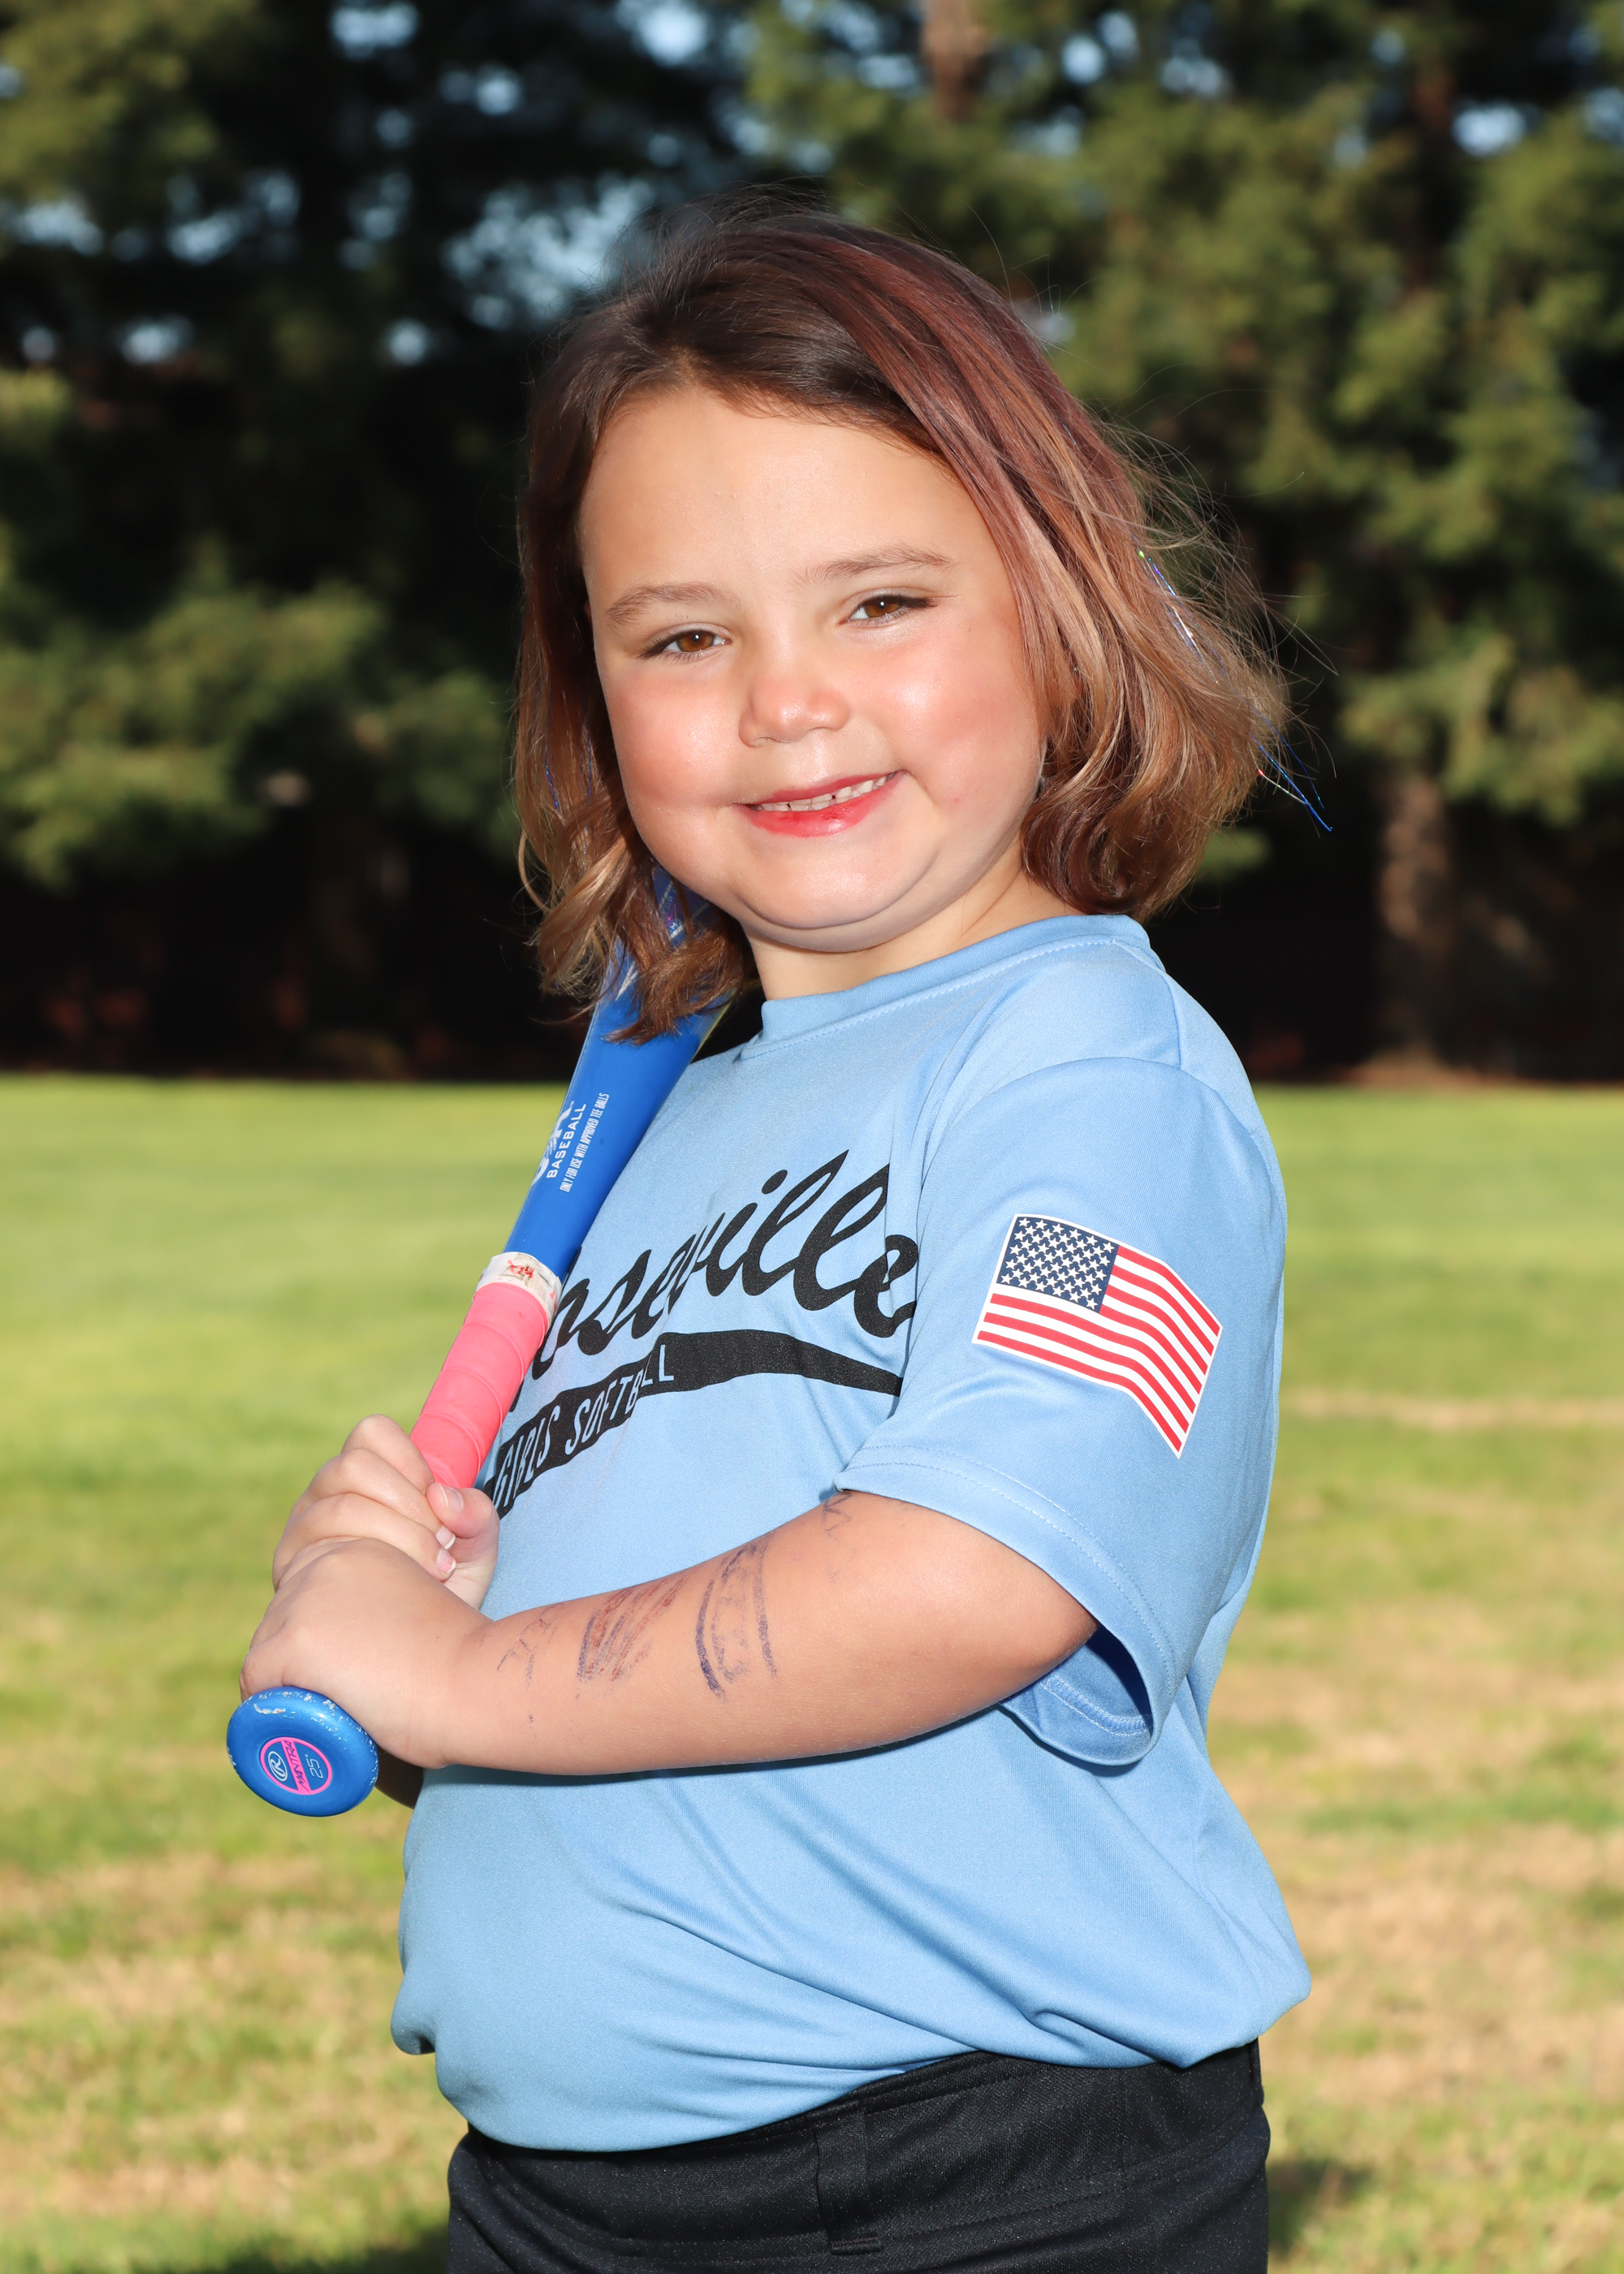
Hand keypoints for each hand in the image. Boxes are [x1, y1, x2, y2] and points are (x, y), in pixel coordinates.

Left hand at [241, 1534, 479, 1765]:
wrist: (473, 1680)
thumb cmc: (472, 1640)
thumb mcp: (468, 1567)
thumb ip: (470, 1519)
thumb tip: (440, 1495)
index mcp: (359, 1548)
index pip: (307, 1591)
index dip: (320, 1632)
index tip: (343, 1665)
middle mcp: (326, 1562)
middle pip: (282, 1616)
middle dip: (299, 1655)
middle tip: (336, 1691)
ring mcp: (305, 1599)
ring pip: (268, 1646)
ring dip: (285, 1677)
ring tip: (323, 1705)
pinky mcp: (295, 1639)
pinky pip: (256, 1678)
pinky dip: (268, 1702)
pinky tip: (294, 1714)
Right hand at [273, 1414, 499, 1610]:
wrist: (414, 1656)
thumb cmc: (440, 1592)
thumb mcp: (475, 1551)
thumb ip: (477, 1517)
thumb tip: (443, 1498)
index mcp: (362, 1475)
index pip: (372, 1433)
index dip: (411, 1462)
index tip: (440, 1507)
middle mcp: (324, 1493)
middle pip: (353, 1465)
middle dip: (408, 1504)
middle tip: (443, 1545)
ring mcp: (302, 1529)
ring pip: (339, 1507)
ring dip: (397, 1535)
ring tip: (435, 1571)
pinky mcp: (290, 1569)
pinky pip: (318, 1551)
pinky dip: (372, 1564)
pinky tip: (402, 1591)